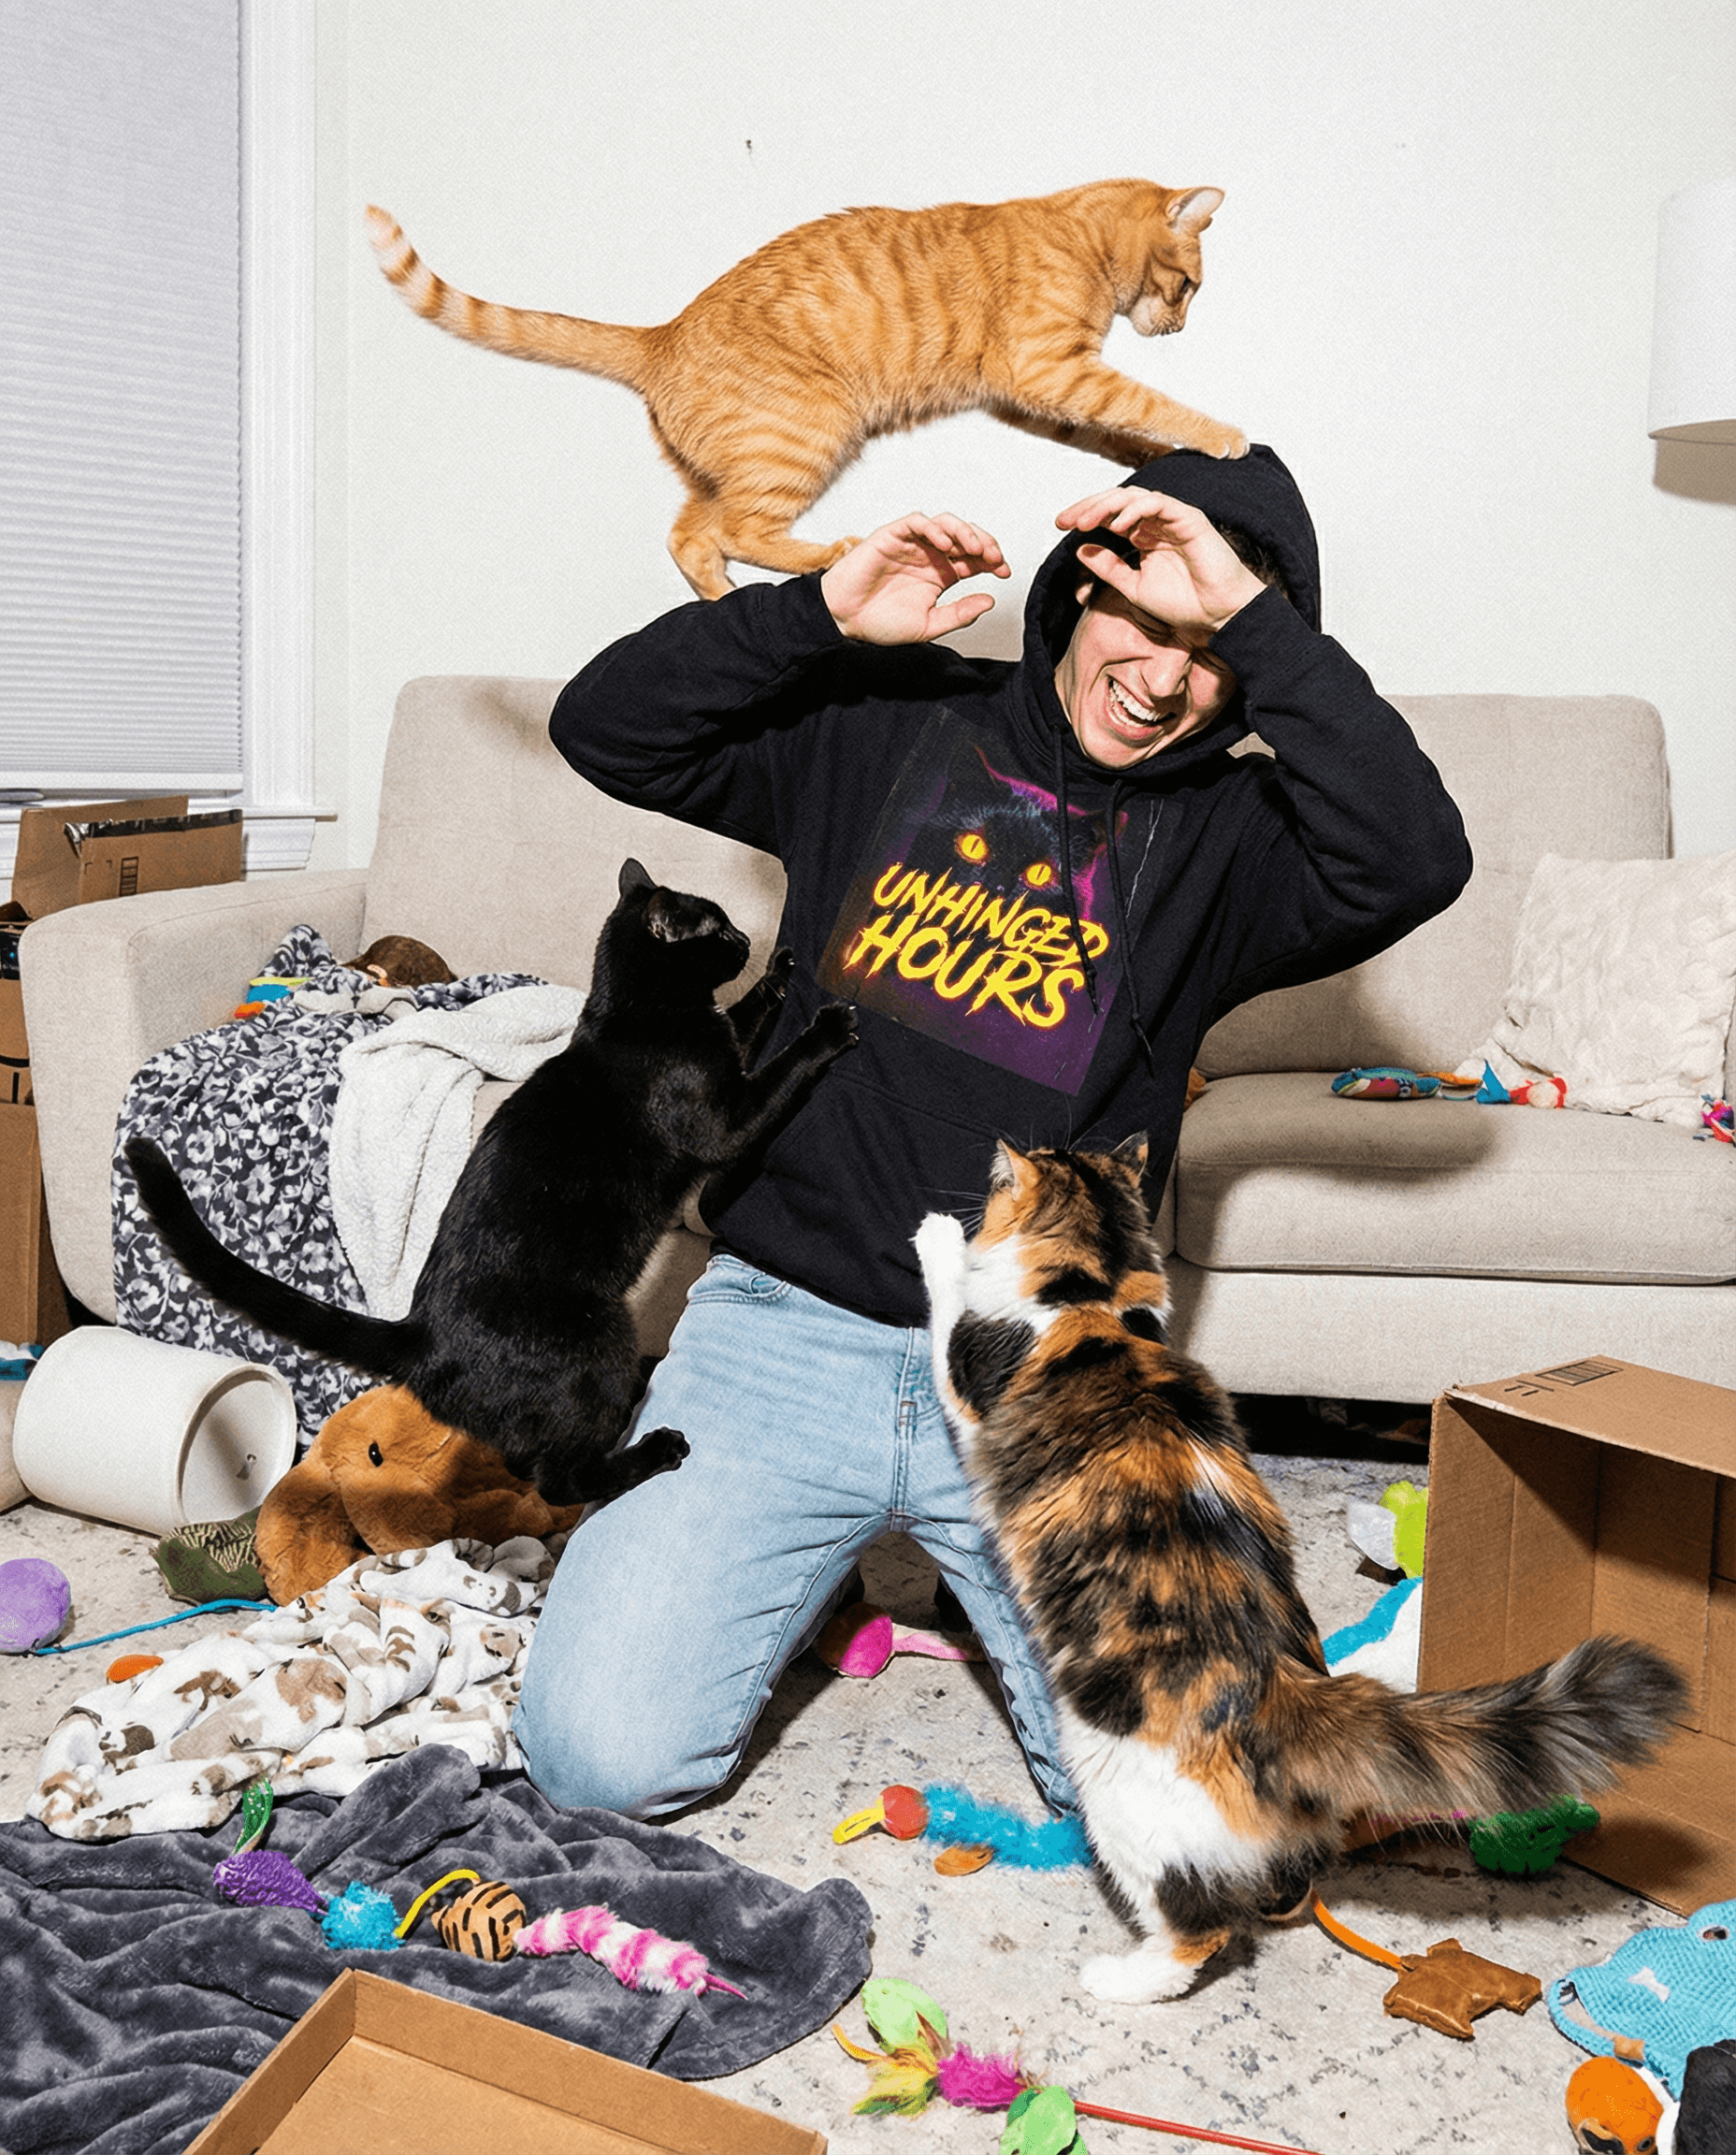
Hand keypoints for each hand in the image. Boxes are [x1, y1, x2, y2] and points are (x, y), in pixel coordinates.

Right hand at [821, 513, 1009, 644]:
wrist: (845, 620)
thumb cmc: (879, 623)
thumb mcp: (928, 625)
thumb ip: (959, 615)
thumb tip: (989, 602)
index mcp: (941, 575)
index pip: (974, 559)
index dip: (993, 561)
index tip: (1005, 571)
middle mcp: (929, 555)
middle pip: (966, 537)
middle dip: (985, 543)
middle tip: (994, 557)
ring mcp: (912, 544)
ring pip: (946, 523)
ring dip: (964, 531)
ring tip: (974, 548)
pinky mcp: (892, 536)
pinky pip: (917, 522)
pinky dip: (934, 528)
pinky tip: (945, 545)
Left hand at [1055, 487, 1265, 639]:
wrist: (1219, 614)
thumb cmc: (1187, 603)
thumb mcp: (1135, 587)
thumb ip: (1110, 568)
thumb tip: (1082, 550)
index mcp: (1146, 536)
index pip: (1110, 515)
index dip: (1085, 516)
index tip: (1060, 525)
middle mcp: (1157, 523)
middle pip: (1117, 501)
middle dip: (1088, 507)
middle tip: (1064, 520)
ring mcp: (1173, 518)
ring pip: (1134, 497)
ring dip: (1106, 506)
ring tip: (1084, 522)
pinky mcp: (1189, 518)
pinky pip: (1158, 504)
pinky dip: (1134, 511)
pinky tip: (1117, 525)